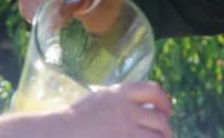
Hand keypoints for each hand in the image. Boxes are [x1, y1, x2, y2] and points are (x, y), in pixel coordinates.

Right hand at [50, 81, 172, 137]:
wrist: (57, 133)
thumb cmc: (76, 118)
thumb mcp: (100, 98)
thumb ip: (122, 99)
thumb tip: (147, 106)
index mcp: (120, 93)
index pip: (153, 90)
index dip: (165, 101)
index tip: (166, 110)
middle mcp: (126, 110)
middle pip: (160, 118)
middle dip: (165, 129)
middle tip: (164, 135)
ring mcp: (125, 131)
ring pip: (158, 136)